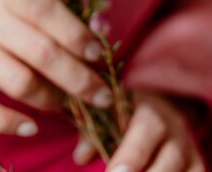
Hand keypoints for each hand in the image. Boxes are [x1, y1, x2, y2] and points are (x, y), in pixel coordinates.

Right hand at [0, 0, 111, 135]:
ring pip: (19, 82)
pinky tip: (31, 127)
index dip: (76, 33)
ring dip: (51, 100)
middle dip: (78, 78)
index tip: (96, 55)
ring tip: (65, 104)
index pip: (45, 9)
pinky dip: (10, 123)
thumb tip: (97, 43)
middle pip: (40, 51)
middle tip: (100, 95)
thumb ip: (51, 14)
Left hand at [73, 90, 205, 171]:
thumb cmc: (123, 116)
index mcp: (150, 114)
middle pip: (168, 163)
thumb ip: (92, 133)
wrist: (156, 112)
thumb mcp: (106, 116)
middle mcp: (175, 133)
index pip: (143, 135)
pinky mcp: (198, 168)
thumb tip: (80, 156)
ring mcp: (190, 154)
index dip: (130, 158)